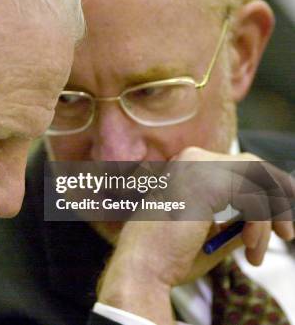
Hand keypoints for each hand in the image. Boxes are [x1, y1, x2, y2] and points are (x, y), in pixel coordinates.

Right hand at [96, 147, 293, 324]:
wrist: (143, 265)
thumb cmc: (169, 254)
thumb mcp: (212, 233)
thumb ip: (237, 219)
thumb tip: (266, 217)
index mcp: (187, 167)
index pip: (240, 165)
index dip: (266, 188)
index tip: (280, 217)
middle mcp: (192, 158)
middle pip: (254, 165)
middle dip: (278, 197)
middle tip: (286, 232)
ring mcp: (199, 166)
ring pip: (258, 181)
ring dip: (268, 220)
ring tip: (257, 252)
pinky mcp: (206, 181)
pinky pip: (253, 199)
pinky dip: (260, 227)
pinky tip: (250, 249)